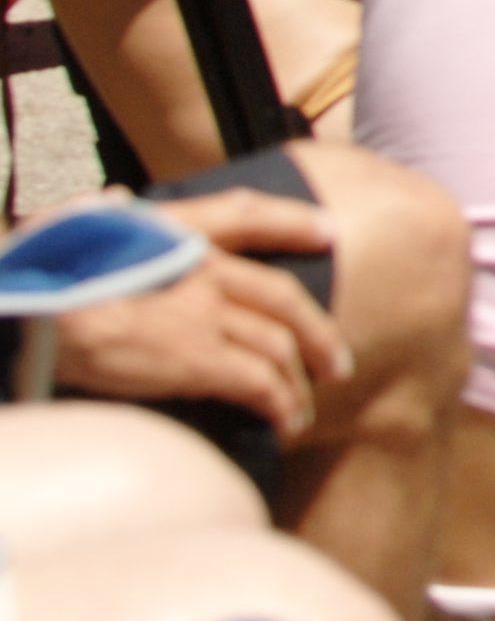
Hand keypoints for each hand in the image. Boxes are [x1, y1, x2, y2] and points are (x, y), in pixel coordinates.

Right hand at [49, 191, 351, 436]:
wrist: (32, 310)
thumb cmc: (42, 269)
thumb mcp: (76, 224)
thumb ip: (105, 214)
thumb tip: (113, 198)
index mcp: (173, 231)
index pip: (245, 215)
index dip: (292, 222)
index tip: (328, 230)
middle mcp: (203, 268)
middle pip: (283, 298)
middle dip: (319, 334)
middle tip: (336, 364)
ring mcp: (204, 313)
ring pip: (277, 346)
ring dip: (298, 382)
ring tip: (303, 409)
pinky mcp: (197, 359)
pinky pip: (258, 382)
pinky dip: (278, 404)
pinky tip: (282, 422)